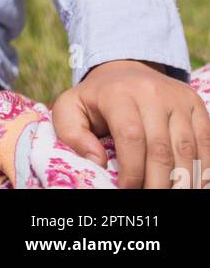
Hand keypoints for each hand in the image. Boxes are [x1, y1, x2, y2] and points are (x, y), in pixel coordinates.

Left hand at [51, 58, 209, 188]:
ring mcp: (176, 97)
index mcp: (118, 93)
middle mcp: (150, 92)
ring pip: (185, 148)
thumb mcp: (71, 108)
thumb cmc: (96, 99)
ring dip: (180, 180)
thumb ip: (72, 133)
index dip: (132, 171)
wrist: (124, 69)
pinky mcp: (194, 104)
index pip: (131, 137)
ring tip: (170, 194)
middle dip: (156, 183)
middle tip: (150, 198)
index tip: (127, 190)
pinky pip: (205, 141)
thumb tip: (97, 161)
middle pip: (160, 148)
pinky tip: (190, 182)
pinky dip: (201, 167)